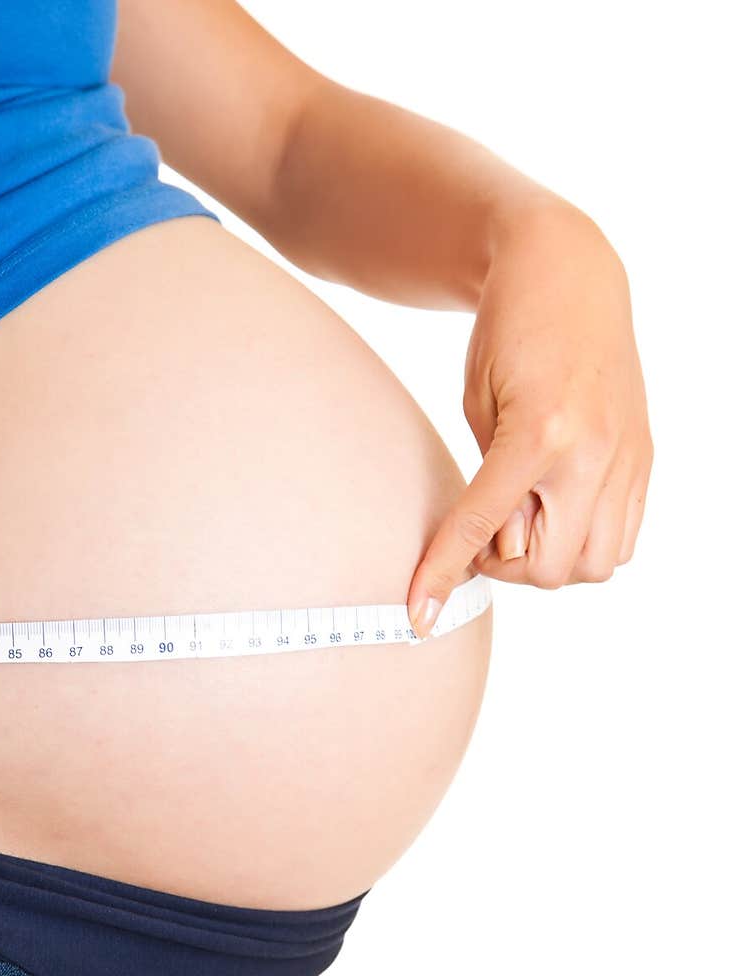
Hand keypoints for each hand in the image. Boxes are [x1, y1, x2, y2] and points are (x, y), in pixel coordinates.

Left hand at [407, 199, 653, 636]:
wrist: (568, 274)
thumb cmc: (507, 335)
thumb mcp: (477, 406)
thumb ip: (490, 485)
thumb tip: (497, 554)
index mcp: (539, 433)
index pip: (482, 528)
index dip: (443, 574)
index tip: (418, 613)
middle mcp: (593, 452)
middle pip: (549, 567)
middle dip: (506, 566)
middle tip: (487, 530)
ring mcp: (627, 458)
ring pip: (595, 565)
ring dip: (551, 561)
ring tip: (526, 518)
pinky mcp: (644, 459)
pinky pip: (623, 539)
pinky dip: (585, 543)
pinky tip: (558, 510)